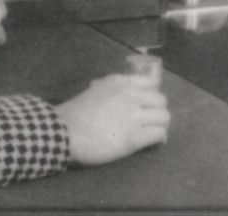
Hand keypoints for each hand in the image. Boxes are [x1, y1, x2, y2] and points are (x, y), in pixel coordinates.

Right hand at [54, 72, 169, 165]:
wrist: (63, 132)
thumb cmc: (74, 113)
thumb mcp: (95, 90)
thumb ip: (109, 87)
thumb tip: (117, 90)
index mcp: (120, 82)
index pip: (151, 82)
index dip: (151, 96)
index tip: (147, 106)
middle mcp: (130, 95)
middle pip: (161, 101)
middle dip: (157, 112)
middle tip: (149, 123)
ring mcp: (133, 115)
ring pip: (164, 117)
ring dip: (160, 126)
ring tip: (152, 135)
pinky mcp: (134, 137)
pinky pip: (159, 135)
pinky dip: (159, 141)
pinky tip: (152, 145)